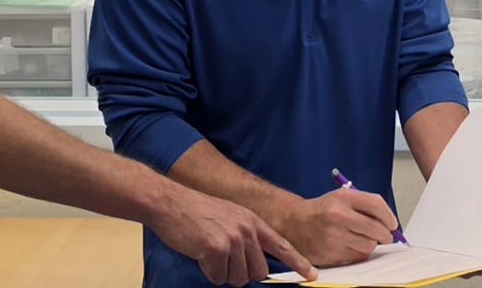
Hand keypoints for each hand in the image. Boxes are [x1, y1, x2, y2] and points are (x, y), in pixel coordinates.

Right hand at [150, 186, 316, 285]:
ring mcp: (233, 239)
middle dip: (242, 274)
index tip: (312, 275)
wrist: (170, 202)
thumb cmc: (196, 212)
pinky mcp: (217, 249)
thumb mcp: (229, 217)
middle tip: (223, 259)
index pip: (282, 245)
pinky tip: (200, 254)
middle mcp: (247, 229)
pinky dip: (209, 272)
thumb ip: (245, 236)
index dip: (298, 262)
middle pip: (259, 272)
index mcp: (252, 221)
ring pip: (239, 279)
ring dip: (223, 274)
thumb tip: (254, 264)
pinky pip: (219, 278)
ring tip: (209, 253)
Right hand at [273, 188, 399, 267]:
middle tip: (386, 236)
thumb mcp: (341, 198)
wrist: (294, 223)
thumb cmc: (323, 210)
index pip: (376, 205)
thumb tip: (390, 223)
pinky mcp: (330, 254)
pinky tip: (351, 245)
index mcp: (342, 197)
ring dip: (371, 244)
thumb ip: (365, 206)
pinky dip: (359, 253)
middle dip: (386, 234)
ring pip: (369, 246)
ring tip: (363, 239)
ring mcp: (333, 237)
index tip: (393, 224)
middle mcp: (337, 215)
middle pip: (376, 229)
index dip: (389, 216)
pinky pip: (357, 257)